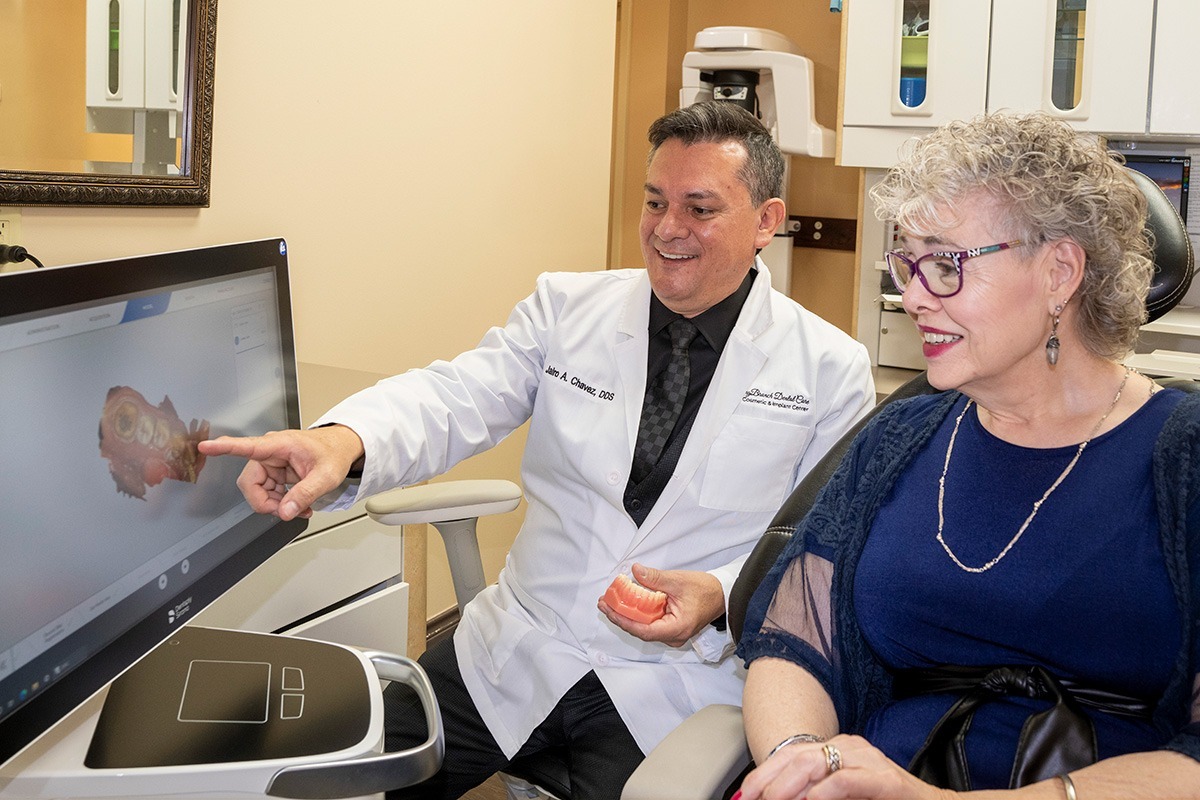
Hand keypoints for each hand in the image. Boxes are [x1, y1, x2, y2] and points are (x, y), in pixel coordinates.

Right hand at [198, 425, 363, 520]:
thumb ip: (305, 494)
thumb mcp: (326, 476)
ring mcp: (270, 463)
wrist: (341, 448)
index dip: (224, 448)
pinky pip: (266, 493)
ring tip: (300, 507)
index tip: (204, 447)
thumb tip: (285, 512)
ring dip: (275, 504)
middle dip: (265, 502)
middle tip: (287, 511)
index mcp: (279, 445)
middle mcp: (269, 453)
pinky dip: (280, 503)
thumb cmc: (333, 453)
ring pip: (256, 491)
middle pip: (249, 483)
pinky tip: (297, 505)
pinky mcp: (273, 473)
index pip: (247, 446)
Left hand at [597, 563, 724, 646]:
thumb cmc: (705, 590)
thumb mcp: (678, 581)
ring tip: (611, 602)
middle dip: (621, 617)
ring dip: (628, 615)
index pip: (644, 630)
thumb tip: (635, 571)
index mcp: (677, 628)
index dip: (624, 621)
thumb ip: (655, 578)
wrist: (722, 594)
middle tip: (604, 603)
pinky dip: (638, 614)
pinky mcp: (671, 628)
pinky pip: (650, 624)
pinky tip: (627, 603)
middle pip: (641, 631)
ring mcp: (672, 634)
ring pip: (644, 628)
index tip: (609, 610)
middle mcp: (674, 636)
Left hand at [736, 735, 949, 799]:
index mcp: (835, 749)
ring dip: (788, 788)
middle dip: (768, 783)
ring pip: (816, 763)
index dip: (761, 776)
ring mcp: (867, 759)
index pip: (788, 755)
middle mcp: (848, 747)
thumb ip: (810, 795)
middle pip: (795, 757)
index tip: (743, 797)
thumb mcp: (840, 797)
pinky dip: (824, 792)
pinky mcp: (886, 778)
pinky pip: (846, 780)